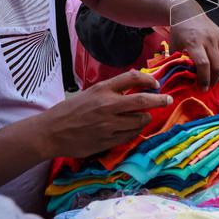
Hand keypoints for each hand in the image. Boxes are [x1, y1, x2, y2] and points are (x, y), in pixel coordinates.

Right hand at [38, 70, 172, 158]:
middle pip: (142, 101)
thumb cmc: (70, 111)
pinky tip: (131, 129)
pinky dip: (135, 131)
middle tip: (167, 100)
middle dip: (159, 100)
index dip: (148, 79)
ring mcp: (108, 124)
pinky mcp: (108, 140)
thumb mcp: (90, 92)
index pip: (132, 78)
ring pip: (139, 121)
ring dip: (145, 118)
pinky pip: (130, 135)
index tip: (155, 84)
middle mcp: (107, 105)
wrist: (51, 132)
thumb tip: (136, 80)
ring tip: (142, 117)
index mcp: (102, 90)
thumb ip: (112, 88)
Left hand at [164, 6, 218, 87]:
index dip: (204, 79)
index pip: (204, 64)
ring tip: (216, 81)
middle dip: (214, 80)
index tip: (202, 89)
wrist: (188, 13)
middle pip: (218, 66)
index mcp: (195, 43)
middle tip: (208, 87)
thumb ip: (178, 62)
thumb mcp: (174, 46)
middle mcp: (209, 40)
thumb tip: (181, 79)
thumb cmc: (179, 33)